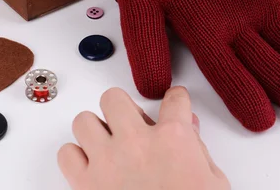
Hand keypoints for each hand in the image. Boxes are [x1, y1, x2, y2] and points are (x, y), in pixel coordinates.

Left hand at [58, 87, 229, 189]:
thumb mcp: (213, 182)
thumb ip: (199, 151)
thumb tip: (190, 130)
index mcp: (173, 139)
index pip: (174, 100)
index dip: (176, 100)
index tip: (174, 103)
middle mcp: (136, 142)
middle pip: (114, 98)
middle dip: (122, 108)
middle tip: (130, 125)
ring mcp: (108, 161)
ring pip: (84, 120)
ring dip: (95, 130)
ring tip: (107, 145)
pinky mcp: (86, 184)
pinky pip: (66, 154)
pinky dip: (75, 157)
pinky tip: (91, 166)